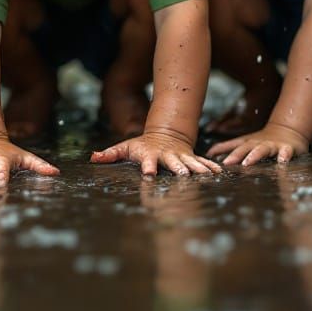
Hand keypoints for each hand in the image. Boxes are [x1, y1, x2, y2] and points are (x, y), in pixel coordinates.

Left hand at [90, 130, 221, 176]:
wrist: (164, 134)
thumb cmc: (141, 145)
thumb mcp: (124, 147)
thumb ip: (109, 154)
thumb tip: (92, 158)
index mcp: (150, 155)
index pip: (147, 162)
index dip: (147, 168)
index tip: (149, 175)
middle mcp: (167, 156)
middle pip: (173, 164)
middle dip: (179, 170)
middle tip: (184, 176)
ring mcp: (180, 157)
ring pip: (190, 163)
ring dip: (198, 169)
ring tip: (207, 176)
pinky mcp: (190, 159)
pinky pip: (202, 163)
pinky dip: (210, 168)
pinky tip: (219, 174)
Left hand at [207, 123, 309, 165]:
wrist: (287, 131)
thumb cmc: (262, 140)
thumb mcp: (243, 142)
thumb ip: (227, 147)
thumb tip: (208, 153)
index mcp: (247, 142)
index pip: (232, 145)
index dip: (221, 149)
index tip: (209, 155)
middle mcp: (258, 143)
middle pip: (245, 148)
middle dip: (235, 155)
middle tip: (226, 163)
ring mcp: (272, 146)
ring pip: (262, 150)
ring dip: (254, 155)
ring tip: (247, 162)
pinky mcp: (286, 149)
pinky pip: (286, 152)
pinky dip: (284, 155)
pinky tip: (282, 161)